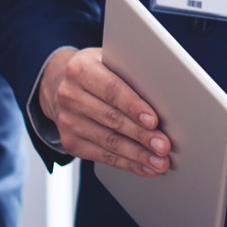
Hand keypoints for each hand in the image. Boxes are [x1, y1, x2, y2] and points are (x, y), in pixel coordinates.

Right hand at [40, 46, 169, 175]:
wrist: (61, 83)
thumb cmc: (100, 69)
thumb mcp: (111, 60)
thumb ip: (131, 71)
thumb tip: (165, 94)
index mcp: (81, 69)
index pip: (112, 89)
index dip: (133, 106)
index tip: (153, 120)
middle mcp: (70, 95)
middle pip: (112, 119)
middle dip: (141, 135)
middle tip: (164, 146)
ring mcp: (67, 121)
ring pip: (108, 141)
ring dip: (137, 155)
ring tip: (160, 162)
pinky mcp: (69, 142)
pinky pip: (102, 156)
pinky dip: (127, 163)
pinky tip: (145, 166)